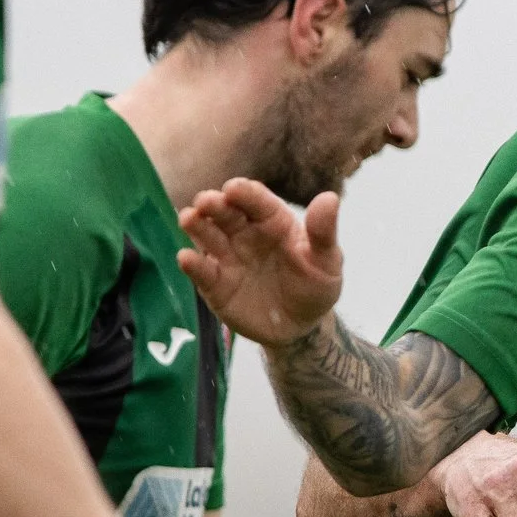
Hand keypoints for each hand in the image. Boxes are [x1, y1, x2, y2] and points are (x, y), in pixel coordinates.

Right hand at [178, 180, 344, 348]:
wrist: (300, 327)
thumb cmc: (314, 286)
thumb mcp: (326, 262)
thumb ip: (323, 233)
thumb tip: (331, 198)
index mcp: (273, 221)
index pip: (256, 200)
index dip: (244, 192)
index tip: (234, 189)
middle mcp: (244, 233)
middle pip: (225, 212)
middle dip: (213, 203)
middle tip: (206, 201)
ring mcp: (227, 257)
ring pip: (207, 235)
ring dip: (196, 225)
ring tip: (189, 218)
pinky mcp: (214, 284)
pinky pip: (201, 271)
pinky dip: (192, 264)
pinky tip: (186, 258)